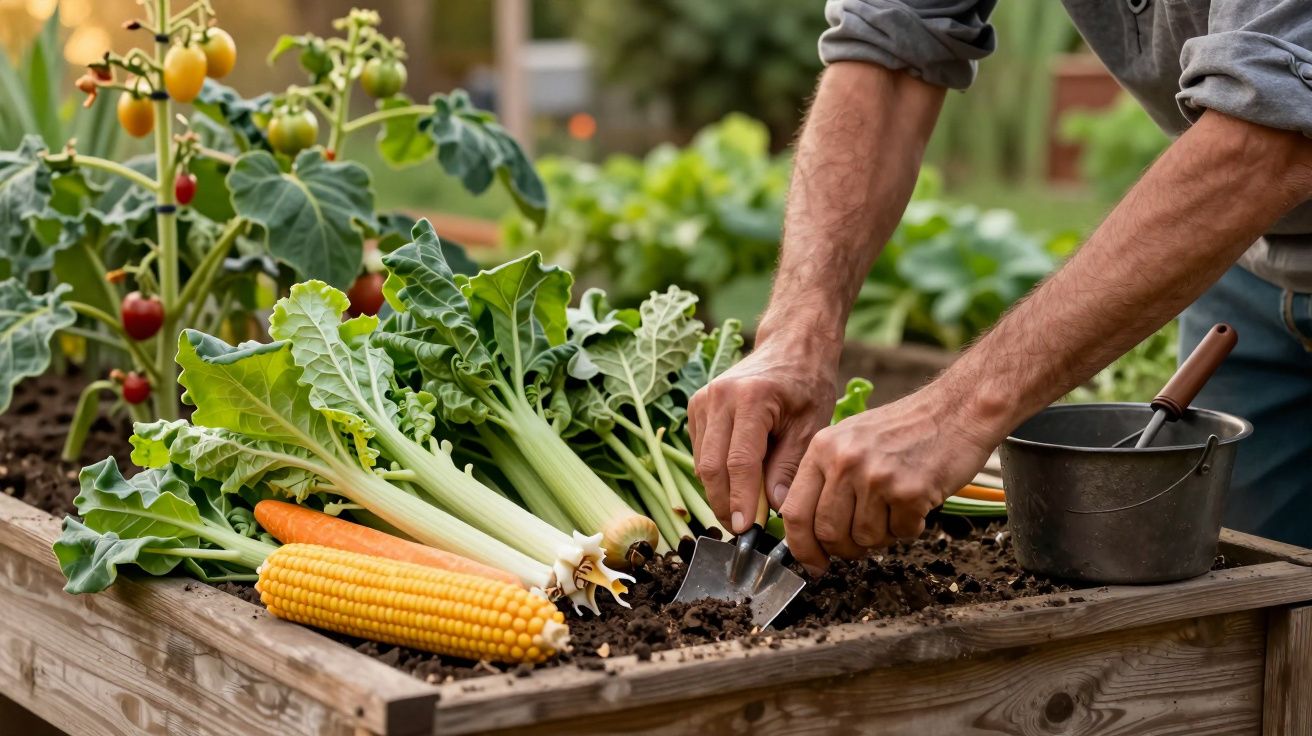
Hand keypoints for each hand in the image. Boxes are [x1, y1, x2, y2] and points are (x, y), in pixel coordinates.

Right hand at [688, 337, 838, 533]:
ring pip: (701, 462)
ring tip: (743, 512)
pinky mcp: (696, 407)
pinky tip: (737, 485)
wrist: (790, 346)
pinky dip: (715, 474)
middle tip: (742, 531)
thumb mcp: (811, 424)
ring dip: (719, 492)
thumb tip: (777, 508)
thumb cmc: (807, 383)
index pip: (739, 461)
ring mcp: (702, 400)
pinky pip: (700, 452)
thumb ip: (790, 466)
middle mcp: (718, 397)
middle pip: (712, 466)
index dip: (741, 499)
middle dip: (725, 503)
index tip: (746, 530)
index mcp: (751, 397)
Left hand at [781, 383, 996, 573]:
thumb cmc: (904, 429)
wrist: (956, 410)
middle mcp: (845, 461)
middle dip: (845, 549)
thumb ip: (826, 480)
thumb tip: (809, 534)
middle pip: (828, 534)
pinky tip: (915, 501)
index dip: (802, 547)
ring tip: (894, 508)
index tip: (813, 563)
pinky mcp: (910, 491)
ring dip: (882, 536)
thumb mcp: (850, 440)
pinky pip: (901, 533)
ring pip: (865, 539)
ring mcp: (877, 476)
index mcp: (823, 448)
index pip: (795, 512)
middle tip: (860, 544)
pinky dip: (910, 527)